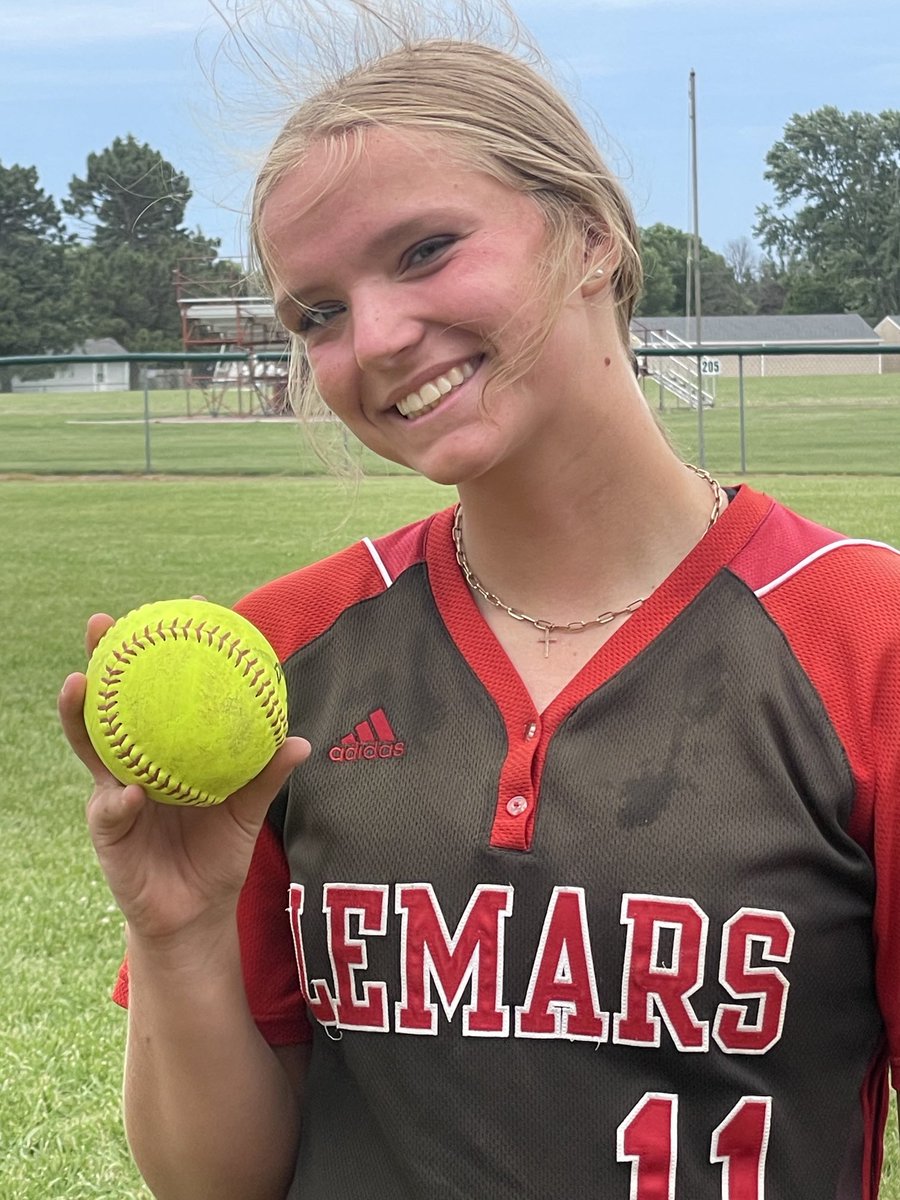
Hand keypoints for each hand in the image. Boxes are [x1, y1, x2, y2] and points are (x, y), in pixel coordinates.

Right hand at [58, 612, 309, 944]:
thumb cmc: (218, 853)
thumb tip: (300, 740)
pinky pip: (108, 811)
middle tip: (101, 625)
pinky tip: (128, 791)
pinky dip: (117, 800)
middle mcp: (133, 762)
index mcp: (166, 750)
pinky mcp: (106, 831)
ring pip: (90, 746)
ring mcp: (113, 792)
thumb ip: (266, 776)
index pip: (165, 692)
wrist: (196, 912)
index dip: (171, 651)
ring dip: (80, 714)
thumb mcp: (247, 811)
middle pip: (111, 704)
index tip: (187, 607)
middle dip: (102, 661)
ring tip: (80, 683)